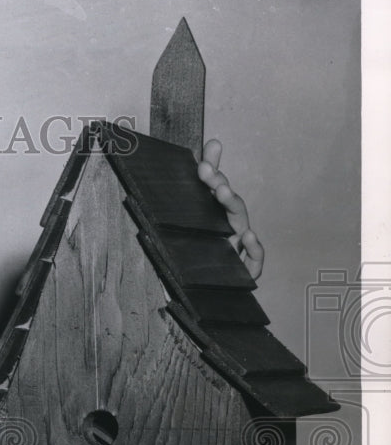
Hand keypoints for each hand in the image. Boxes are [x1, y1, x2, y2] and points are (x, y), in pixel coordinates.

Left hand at [198, 139, 264, 278]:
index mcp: (216, 216)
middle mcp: (230, 227)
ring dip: (231, 205)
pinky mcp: (244, 270)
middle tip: (206, 170)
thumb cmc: (198, 257)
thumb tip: (205, 151)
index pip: (216, 187)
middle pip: (229, 202)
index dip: (213, 170)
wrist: (203, 294)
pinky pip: (254, 260)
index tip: (208, 151)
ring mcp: (238, 246)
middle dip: (219, 184)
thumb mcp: (189, 225)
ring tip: (221, 191)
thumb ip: (194, 196)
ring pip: (240, 222)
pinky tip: (247, 237)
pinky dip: (254, 248)